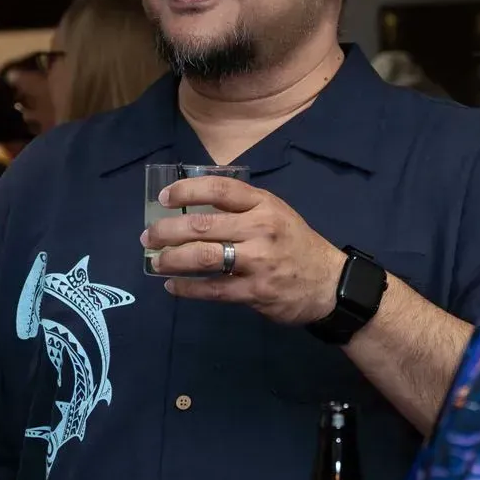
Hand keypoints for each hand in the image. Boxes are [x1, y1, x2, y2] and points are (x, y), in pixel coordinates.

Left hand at [142, 177, 345, 326]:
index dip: (187, 190)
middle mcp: (260, 228)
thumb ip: (241, 208)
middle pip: (203, 225)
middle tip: (150, 236)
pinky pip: (212, 289)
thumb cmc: (294, 244)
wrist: (329, 284)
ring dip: (172, 258)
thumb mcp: (276, 213)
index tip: (165, 198)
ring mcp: (258, 261)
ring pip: (203, 257)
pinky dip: (187, 288)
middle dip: (168, 231)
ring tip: (156, 260)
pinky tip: (172, 286)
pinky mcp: (255, 291)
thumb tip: (193, 206)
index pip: (219, 189)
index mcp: (263, 204)